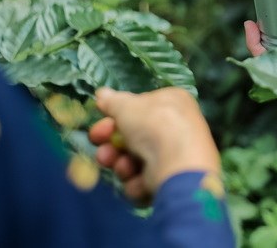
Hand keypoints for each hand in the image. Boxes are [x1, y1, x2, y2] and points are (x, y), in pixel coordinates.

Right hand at [88, 87, 219, 202]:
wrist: (179, 163)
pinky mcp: (173, 178)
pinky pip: (147, 180)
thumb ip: (112, 102)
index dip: (114, 121)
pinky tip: (139, 181)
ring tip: (123, 167)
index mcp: (172, 102)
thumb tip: (102, 93)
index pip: (139, 110)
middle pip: (134, 138)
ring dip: (123, 166)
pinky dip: (138, 182)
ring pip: (137, 161)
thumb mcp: (126, 106)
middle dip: (112, 148)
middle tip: (103, 154)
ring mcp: (175, 154)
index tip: (97, 131)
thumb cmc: (153, 125)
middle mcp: (176, 126)